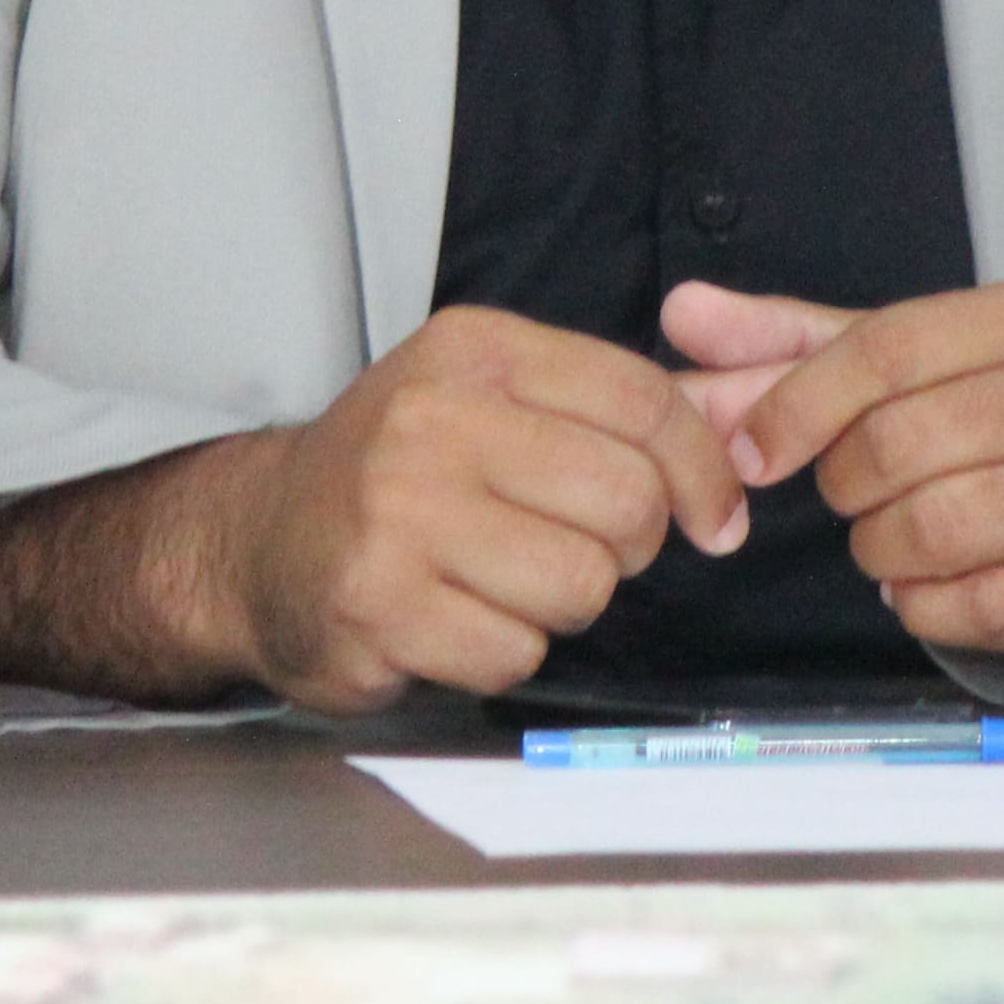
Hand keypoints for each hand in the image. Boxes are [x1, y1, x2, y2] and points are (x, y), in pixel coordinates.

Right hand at [0, 306, 753, 715]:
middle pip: (626, 501)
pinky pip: (514, 652)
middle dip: (624, 546)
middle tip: (574, 549)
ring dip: (560, 606)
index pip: (642, 401)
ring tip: (499, 583)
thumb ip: (608, 413)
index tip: (716, 519)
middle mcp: (433, 418)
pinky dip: (502, 653)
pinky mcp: (377, 605)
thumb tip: (744, 440)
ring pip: (580, 585)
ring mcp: (397, 513)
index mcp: (475, 351)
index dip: (704, 471)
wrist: (258, 541)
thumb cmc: (400, 474)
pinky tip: (451, 621)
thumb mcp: (490, 400)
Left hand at [659, 278, 1003, 679]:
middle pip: (898, 443)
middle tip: (853, 502)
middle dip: (845, 489)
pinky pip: (977, 604)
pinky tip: (933, 590)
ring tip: (893, 546)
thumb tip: (681, 313)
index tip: (752, 453)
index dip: (798, 404)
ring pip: (934, 527)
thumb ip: (797, 345)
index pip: (884, 348)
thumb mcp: (919, 369)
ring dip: (882, 552)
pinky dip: (928, 608)